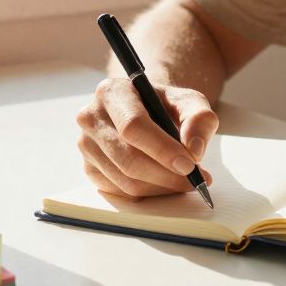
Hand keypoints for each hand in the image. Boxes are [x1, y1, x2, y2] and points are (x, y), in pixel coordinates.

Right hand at [75, 78, 217, 198]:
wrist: (145, 111)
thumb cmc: (166, 105)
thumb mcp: (189, 101)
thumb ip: (199, 119)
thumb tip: (194, 150)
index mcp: (112, 92)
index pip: (133, 126)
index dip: (162, 149)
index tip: (189, 165)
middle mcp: (91, 117)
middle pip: (128, 158)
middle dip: (166, 175)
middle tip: (195, 180)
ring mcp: (86, 145)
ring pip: (125, 181)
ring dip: (161, 187)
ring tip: (185, 180)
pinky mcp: (89, 168)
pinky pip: (121, 192)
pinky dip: (149, 193)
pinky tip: (165, 182)